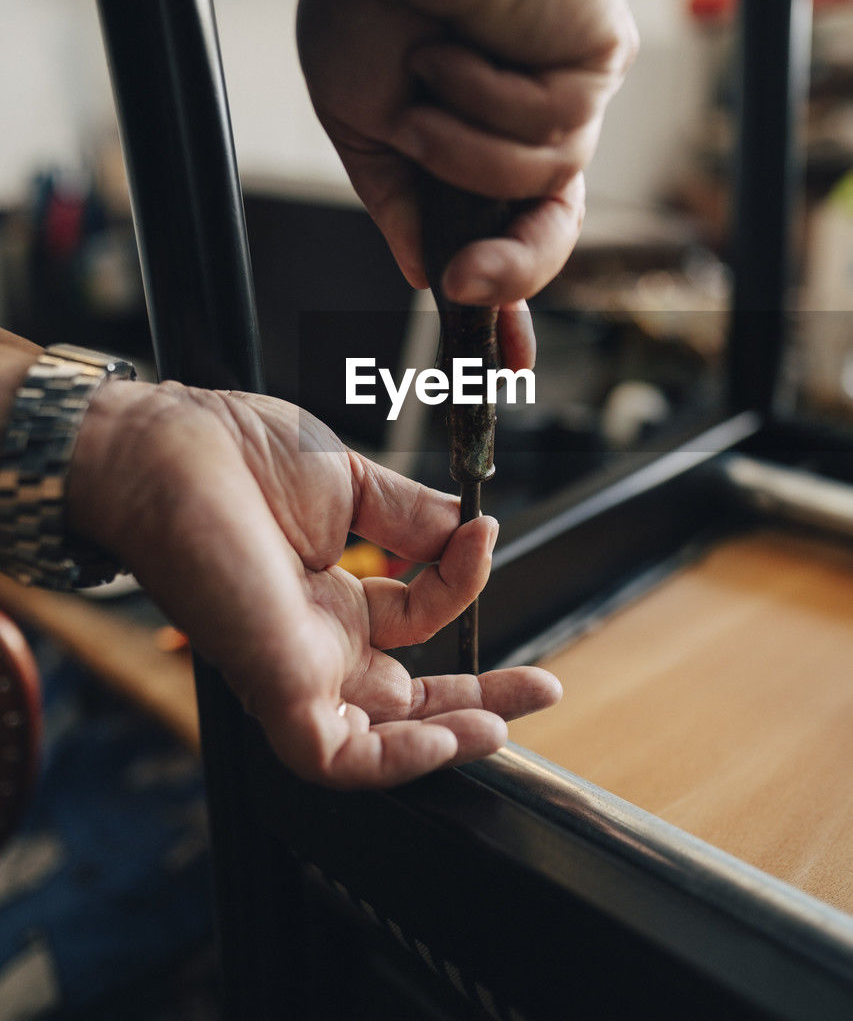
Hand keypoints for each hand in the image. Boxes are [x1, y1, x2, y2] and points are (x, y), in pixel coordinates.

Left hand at [68, 381, 560, 788]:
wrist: (170, 449)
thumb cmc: (238, 456)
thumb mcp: (351, 484)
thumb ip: (414, 519)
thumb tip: (474, 534)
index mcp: (328, 595)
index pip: (417, 620)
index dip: (460, 584)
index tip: (483, 534)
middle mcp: (313, 641)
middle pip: (409, 698)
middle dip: (480, 700)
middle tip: (544, 692)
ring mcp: (294, 669)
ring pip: (378, 742)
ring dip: (449, 739)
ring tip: (508, 725)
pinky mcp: (274, 687)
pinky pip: (338, 756)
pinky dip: (398, 759)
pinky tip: (449, 737)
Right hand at [296, 0, 636, 366]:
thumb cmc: (367, 3)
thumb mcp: (357, 123)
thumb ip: (397, 205)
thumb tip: (425, 274)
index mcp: (471, 146)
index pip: (502, 238)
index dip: (504, 302)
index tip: (504, 368)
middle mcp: (525, 128)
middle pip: (549, 232)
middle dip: (510, 270)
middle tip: (465, 284)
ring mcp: (568, 98)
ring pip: (540, 179)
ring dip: (464, 141)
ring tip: (429, 74)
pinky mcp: (599, 64)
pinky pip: (552, 126)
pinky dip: (492, 95)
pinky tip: (464, 43)